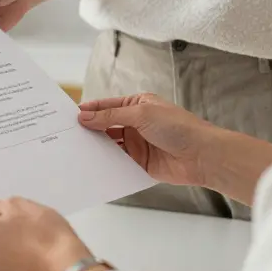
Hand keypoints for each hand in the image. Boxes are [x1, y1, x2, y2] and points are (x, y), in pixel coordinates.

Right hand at [77, 93, 224, 187]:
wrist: (202, 155)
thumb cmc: (178, 127)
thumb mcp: (141, 114)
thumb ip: (111, 116)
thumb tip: (85, 116)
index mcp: (138, 106)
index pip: (107, 106)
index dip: (90, 110)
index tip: (71, 116)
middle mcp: (136, 124)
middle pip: (106, 126)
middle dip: (90, 129)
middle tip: (69, 134)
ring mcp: (138, 144)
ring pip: (110, 145)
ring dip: (97, 147)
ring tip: (77, 150)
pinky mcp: (140, 163)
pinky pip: (119, 162)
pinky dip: (107, 163)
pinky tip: (94, 164)